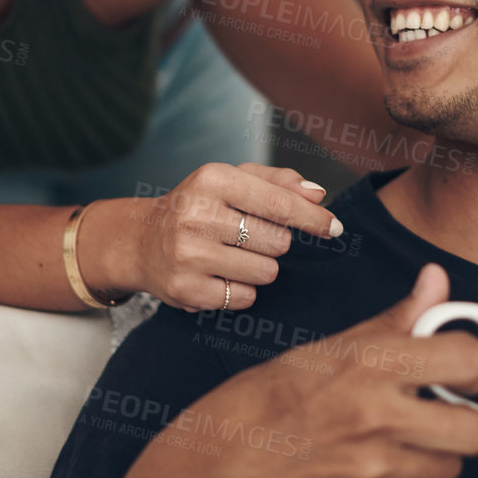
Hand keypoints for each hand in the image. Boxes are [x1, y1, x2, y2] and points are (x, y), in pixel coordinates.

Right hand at [87, 163, 341, 311]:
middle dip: (274, 242)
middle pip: (278, 241)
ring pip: (266, 272)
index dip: (312, 218)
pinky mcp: (185, 289)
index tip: (335, 228)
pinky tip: (219, 275)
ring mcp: (189, 254)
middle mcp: (197, 215)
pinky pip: (245, 297)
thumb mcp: (232, 181)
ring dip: (259, 267)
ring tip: (232, 255)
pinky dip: (242, 290)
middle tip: (247, 236)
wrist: (142, 241)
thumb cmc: (199, 206)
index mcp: (212, 179)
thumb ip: (278, 182)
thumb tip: (318, 194)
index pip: (279, 203)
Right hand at [132, 264, 477, 477]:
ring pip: (449, 469)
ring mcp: (372, 469)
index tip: (459, 372)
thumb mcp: (327, 348)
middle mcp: (377, 415)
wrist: (215, 467)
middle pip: (477, 431)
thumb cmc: (265, 400)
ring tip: (392, 440)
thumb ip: (394, 320)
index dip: (472, 368)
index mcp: (370, 364)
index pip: (469, 361)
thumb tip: (435, 280)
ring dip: (431, 456)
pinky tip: (366, 467)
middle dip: (463, 422)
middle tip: (437, 413)